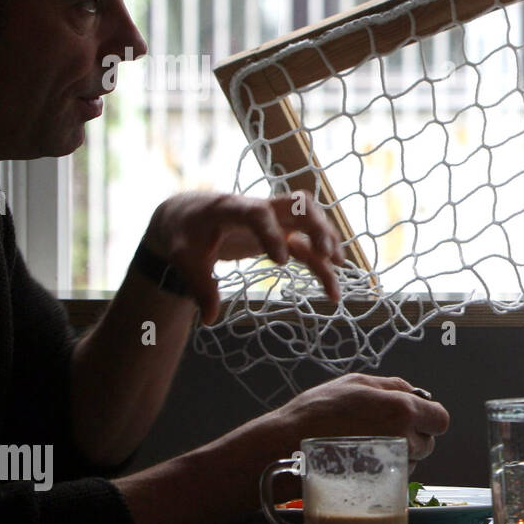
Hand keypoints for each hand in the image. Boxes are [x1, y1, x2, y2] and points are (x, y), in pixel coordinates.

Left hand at [142, 192, 347, 323]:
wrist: (188, 216)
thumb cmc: (186, 234)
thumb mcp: (185, 259)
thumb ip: (200, 285)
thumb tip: (210, 319)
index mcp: (232, 208)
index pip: (258, 212)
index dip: (272, 234)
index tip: (281, 263)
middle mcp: (261, 208)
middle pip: (299, 204)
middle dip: (317, 227)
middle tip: (326, 255)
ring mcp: (274, 221)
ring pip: (311, 222)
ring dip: (328, 241)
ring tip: (338, 268)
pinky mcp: (281, 234)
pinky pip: (308, 245)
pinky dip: (322, 263)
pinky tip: (332, 288)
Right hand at [253, 374, 449, 469]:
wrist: (283, 446)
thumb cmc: (316, 412)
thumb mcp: (355, 384)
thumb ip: (391, 387)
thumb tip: (415, 393)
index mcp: (402, 407)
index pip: (440, 418)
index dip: (429, 419)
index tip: (415, 420)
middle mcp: (403, 436)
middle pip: (428, 442)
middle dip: (413, 439)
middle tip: (384, 434)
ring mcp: (390, 462)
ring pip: (412, 461)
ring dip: (399, 456)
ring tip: (367, 448)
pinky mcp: (377, 483)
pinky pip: (395, 477)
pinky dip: (385, 472)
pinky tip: (362, 463)